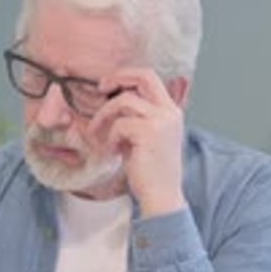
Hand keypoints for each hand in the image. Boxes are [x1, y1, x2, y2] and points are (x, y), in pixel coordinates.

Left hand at [88, 67, 187, 217]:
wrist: (161, 196)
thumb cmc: (150, 170)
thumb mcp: (147, 137)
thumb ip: (138, 116)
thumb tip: (113, 99)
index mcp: (172, 111)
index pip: (150, 77)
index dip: (127, 75)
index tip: (108, 85)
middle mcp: (170, 112)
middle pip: (143, 76)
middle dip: (118, 78)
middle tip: (100, 88)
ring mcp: (161, 121)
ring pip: (124, 101)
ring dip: (105, 116)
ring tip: (99, 134)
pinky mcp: (149, 133)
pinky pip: (119, 124)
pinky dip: (111, 137)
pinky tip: (114, 152)